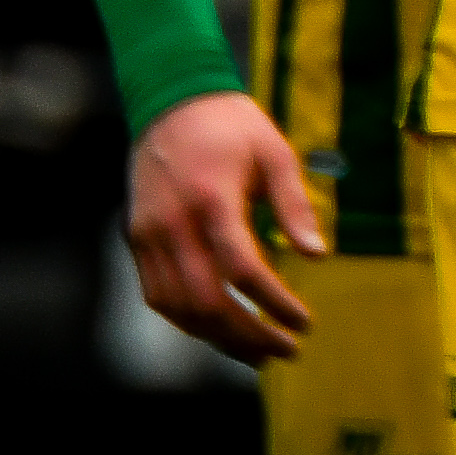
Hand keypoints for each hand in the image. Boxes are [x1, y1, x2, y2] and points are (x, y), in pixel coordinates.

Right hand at [123, 88, 325, 358]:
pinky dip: (188, 320)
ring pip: (177, 307)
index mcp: (212, 199)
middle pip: (206, 300)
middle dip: (248, 335)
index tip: (304, 322)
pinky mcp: (137, 240)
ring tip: (257, 352)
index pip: (242, 269)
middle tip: (285, 350)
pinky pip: (157, 294)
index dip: (274, 303)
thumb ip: (295, 205)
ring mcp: (149, 235)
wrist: (171, 102)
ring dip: (217, 338)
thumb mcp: (275, 152)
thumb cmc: (232, 127)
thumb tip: (319, 254)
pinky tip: (218, 330)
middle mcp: (173, 224)